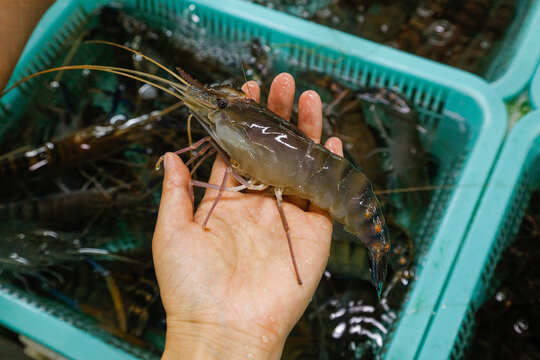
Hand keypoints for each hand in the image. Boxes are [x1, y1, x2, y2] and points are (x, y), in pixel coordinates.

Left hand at [153, 73, 342, 358]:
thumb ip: (176, 193)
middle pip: (272, 150)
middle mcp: (259, 203)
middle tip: (282, 82)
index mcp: (227, 201)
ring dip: (306, 132)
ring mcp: (288, 216)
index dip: (243, 121)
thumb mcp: (172, 233)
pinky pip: (326, 196)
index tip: (246, 89)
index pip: (238, 150)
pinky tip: (333, 143)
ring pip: (301, 164)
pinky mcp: (313, 233)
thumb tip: (170, 155)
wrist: (225, 328)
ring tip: (307, 98)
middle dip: (278, 116)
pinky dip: (331, 169)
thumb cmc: (191, 286)